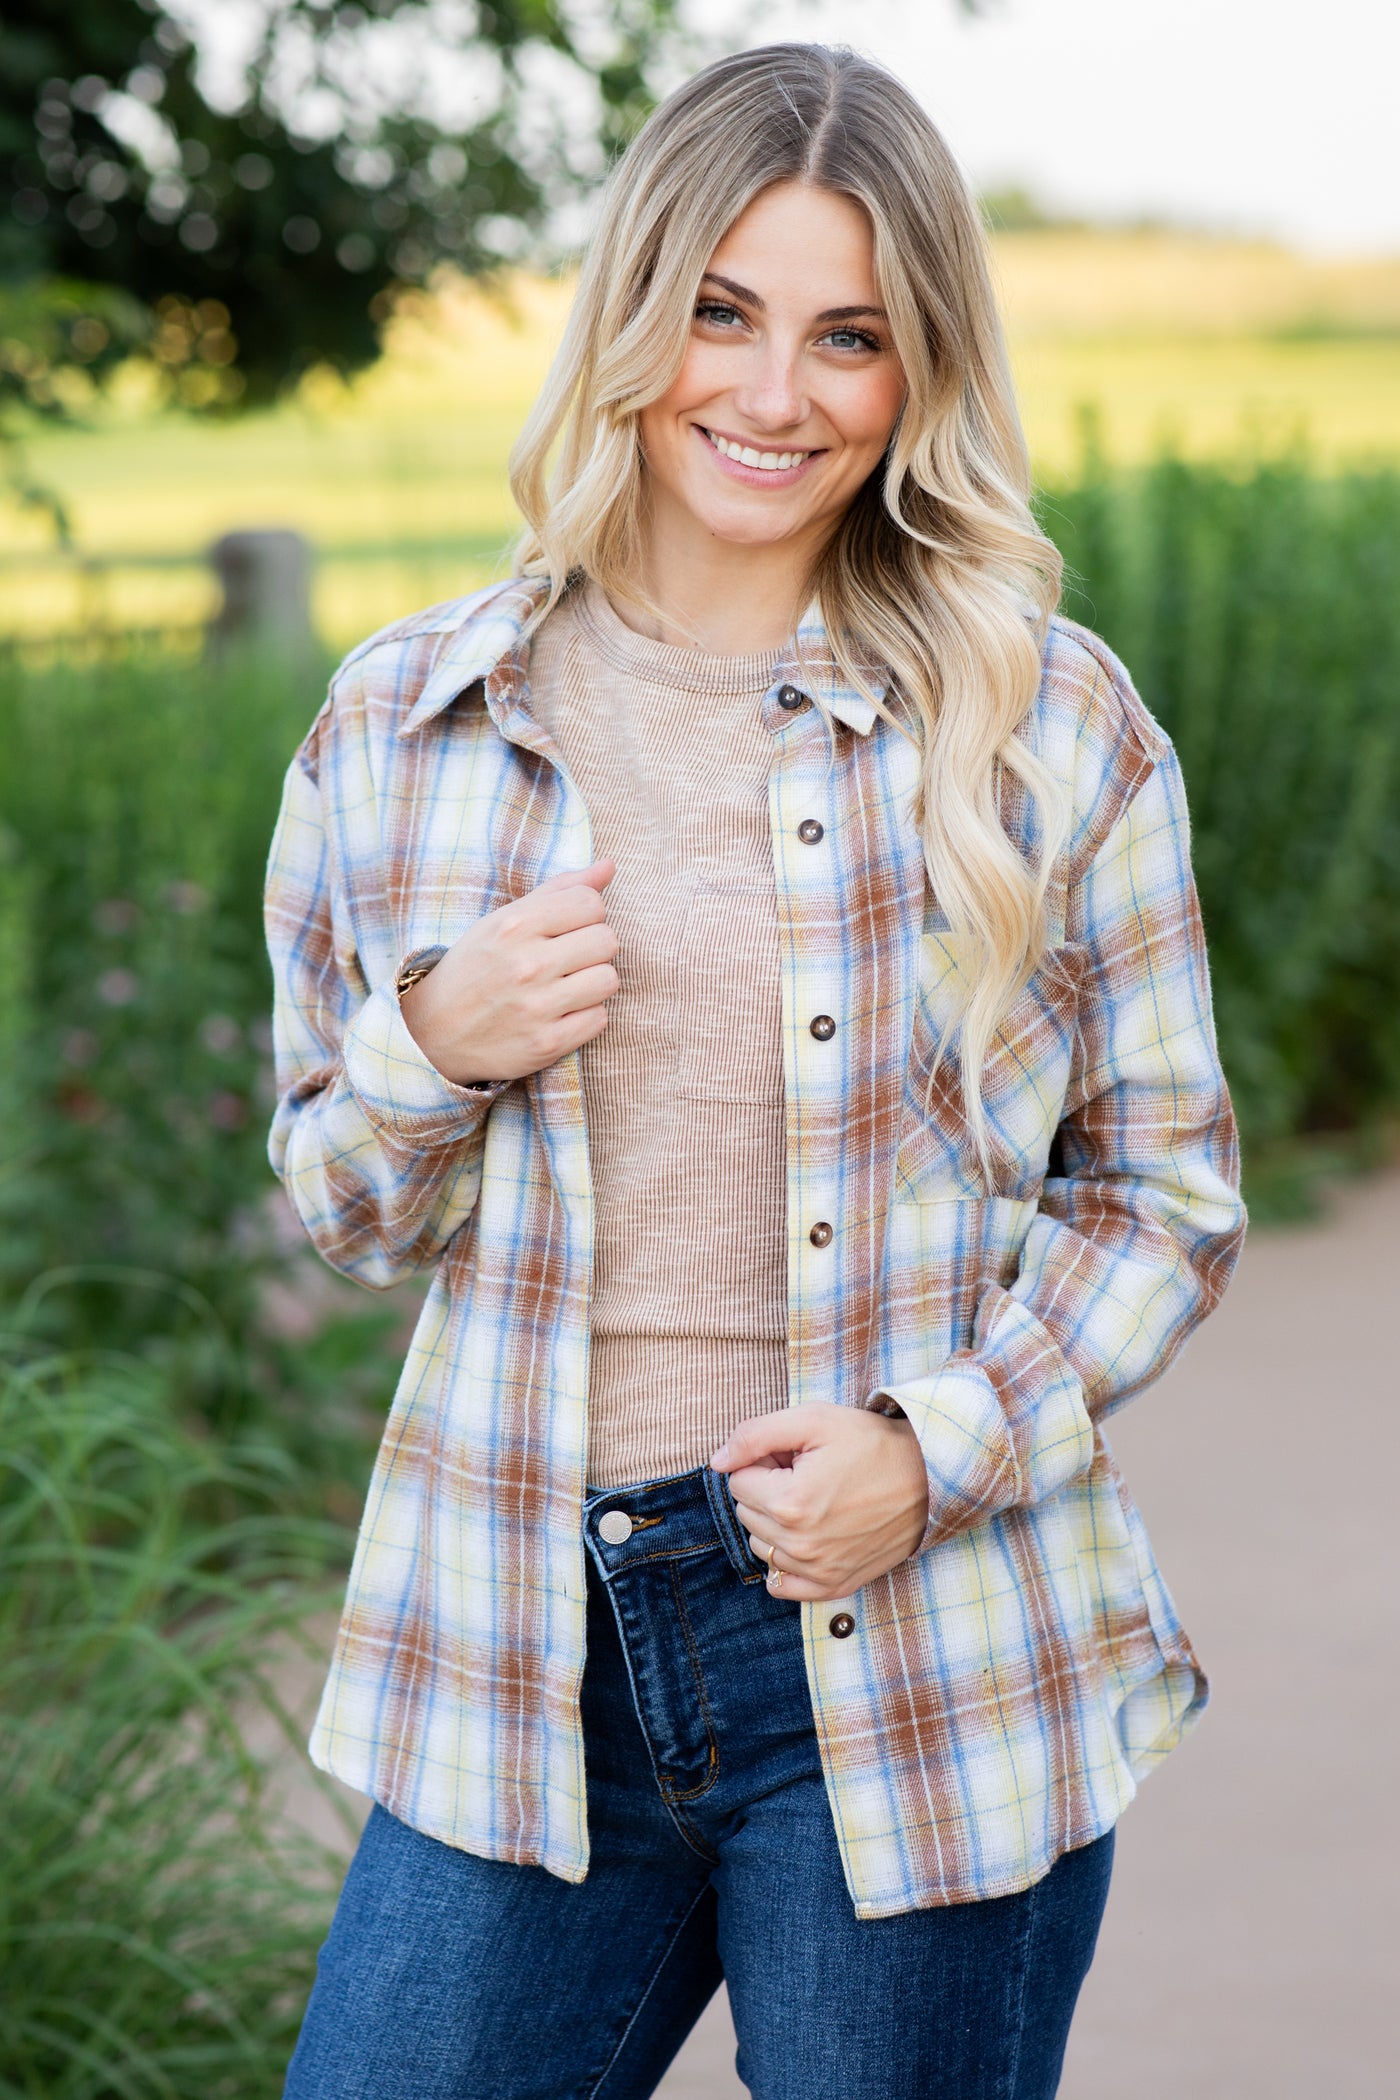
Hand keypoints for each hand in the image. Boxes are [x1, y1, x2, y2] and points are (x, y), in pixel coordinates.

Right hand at [400, 859, 618, 1084]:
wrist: (432, 1032)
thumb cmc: (474, 968)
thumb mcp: (504, 921)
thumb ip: (558, 891)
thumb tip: (609, 865)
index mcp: (514, 925)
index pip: (591, 903)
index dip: (586, 914)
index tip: (567, 928)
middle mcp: (527, 964)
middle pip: (606, 940)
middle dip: (593, 947)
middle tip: (568, 959)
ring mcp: (537, 1007)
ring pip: (608, 980)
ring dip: (593, 982)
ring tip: (567, 986)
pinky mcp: (546, 1044)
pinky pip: (599, 1019)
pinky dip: (585, 1016)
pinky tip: (561, 1013)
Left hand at [711, 1404, 928, 1601]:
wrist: (930, 1479)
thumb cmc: (872, 1445)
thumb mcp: (814, 1420)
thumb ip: (755, 1435)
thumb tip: (717, 1462)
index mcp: (791, 1502)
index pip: (737, 1481)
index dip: (763, 1462)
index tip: (794, 1456)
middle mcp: (800, 1544)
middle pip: (746, 1513)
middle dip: (768, 1489)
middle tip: (809, 1474)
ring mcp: (817, 1570)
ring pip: (760, 1544)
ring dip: (776, 1522)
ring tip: (816, 1500)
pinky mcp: (834, 1585)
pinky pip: (781, 1583)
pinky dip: (785, 1561)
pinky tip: (808, 1537)